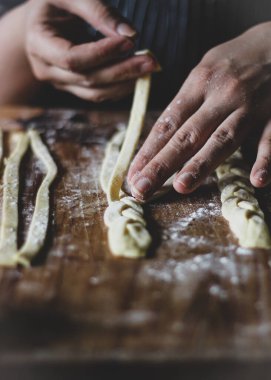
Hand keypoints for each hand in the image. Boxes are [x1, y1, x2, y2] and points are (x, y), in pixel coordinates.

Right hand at [25, 0, 157, 101]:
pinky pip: (98, 94)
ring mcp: (60, 83)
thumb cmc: (55, 3)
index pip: (72, 58)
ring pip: (95, 93)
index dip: (102, 54)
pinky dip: (120, 87)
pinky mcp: (74, 88)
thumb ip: (98, 10)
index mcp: (38, 43)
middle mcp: (46, 69)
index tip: (129, 42)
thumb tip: (131, 35)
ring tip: (149, 68)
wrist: (41, 21)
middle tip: (151, 61)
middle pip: (88, 79)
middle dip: (122, 71)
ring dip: (125, 83)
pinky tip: (137, 74)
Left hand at [128, 22, 270, 199]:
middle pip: (188, 135)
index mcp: (199, 83)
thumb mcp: (204, 71)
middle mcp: (221, 95)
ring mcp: (249, 106)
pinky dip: (264, 160)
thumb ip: (185, 103)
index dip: (148, 151)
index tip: (132, 175)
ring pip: (222, 139)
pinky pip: (269, 140)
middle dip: (162, 164)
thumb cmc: (232, 62)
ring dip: (201, 165)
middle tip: (142, 188)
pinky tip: (256, 180)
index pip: (168, 123)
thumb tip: (159, 138)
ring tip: (181, 187)